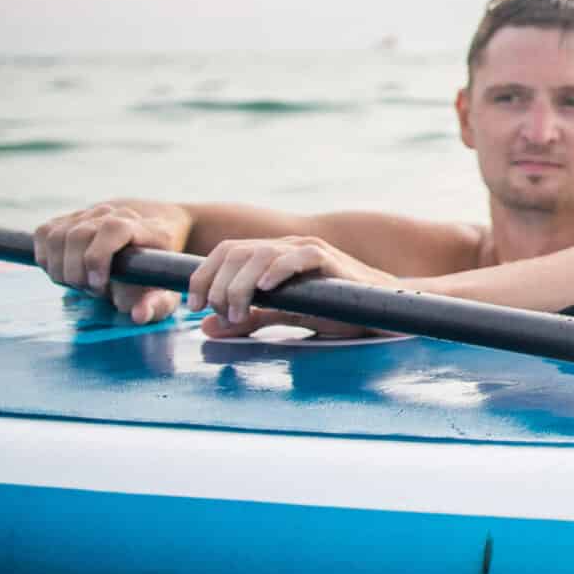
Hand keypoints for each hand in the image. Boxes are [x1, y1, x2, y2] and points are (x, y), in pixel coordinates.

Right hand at [33, 201, 190, 323]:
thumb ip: (158, 305)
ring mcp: (89, 213)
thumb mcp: (165, 290)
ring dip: (60, 268)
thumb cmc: (154, 270)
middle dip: (76, 272)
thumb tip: (139, 315)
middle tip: (91, 290)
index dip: (98, 256)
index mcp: (144, 227)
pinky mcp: (67, 218)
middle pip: (78, 235)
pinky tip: (65, 271)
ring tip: (80, 282)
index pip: (114, 228)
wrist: (145, 237)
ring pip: (56, 236)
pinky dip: (46, 259)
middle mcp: (114, 214)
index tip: (99, 284)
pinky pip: (43, 235)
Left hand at [187, 236, 392, 337]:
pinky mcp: (329, 259)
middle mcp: (284, 246)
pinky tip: (267, 289)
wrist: (380, 308)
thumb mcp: (285, 316)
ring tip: (240, 312)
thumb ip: (249, 320)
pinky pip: (298, 256)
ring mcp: (306, 249)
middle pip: (235, 253)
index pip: (224, 253)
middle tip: (222, 315)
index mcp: (270, 256)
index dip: (202, 276)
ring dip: (241, 285)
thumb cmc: (335, 310)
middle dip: (219, 286)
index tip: (193, 306)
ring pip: (259, 254)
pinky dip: (279, 269)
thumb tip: (206, 327)